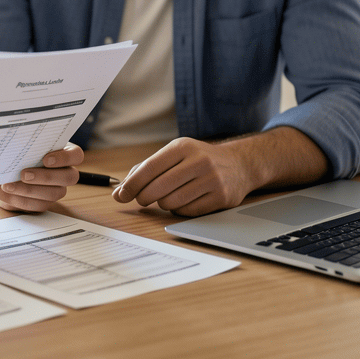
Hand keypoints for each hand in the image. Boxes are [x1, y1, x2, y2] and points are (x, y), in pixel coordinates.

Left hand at [0, 143, 82, 212]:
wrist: (4, 172)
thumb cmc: (16, 154)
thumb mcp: (21, 146)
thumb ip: (25, 144)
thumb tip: (16, 145)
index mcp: (63, 153)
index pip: (76, 155)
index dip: (64, 158)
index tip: (45, 159)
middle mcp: (64, 172)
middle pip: (69, 177)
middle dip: (46, 177)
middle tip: (24, 174)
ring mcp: (56, 189)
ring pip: (53, 194)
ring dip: (29, 190)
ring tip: (8, 185)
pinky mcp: (43, 202)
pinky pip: (36, 205)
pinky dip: (18, 199)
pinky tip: (4, 193)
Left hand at [112, 137, 250, 216]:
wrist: (239, 164)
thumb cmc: (198, 159)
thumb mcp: (175, 153)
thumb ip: (146, 169)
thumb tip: (120, 191)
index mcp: (183, 147)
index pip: (150, 167)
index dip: (132, 184)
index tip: (120, 195)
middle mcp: (199, 161)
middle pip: (158, 188)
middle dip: (144, 197)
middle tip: (142, 199)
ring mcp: (212, 180)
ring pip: (171, 202)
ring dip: (163, 203)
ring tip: (168, 196)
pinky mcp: (221, 198)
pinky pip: (187, 212)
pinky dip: (179, 210)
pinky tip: (184, 201)